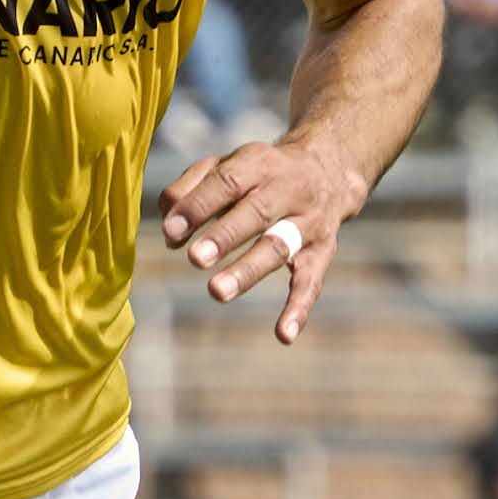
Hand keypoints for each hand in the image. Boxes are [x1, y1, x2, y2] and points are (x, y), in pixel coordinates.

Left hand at [158, 126, 372, 346]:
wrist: (328, 169)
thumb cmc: (259, 174)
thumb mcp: (227, 165)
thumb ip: (191, 188)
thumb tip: (169, 229)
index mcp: (259, 163)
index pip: (228, 181)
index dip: (199, 205)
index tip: (172, 231)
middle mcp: (288, 189)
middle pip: (256, 212)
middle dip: (225, 235)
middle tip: (195, 258)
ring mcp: (308, 222)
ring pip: (280, 246)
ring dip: (249, 269)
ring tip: (217, 291)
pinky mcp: (323, 251)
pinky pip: (312, 282)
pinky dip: (299, 309)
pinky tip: (283, 335)